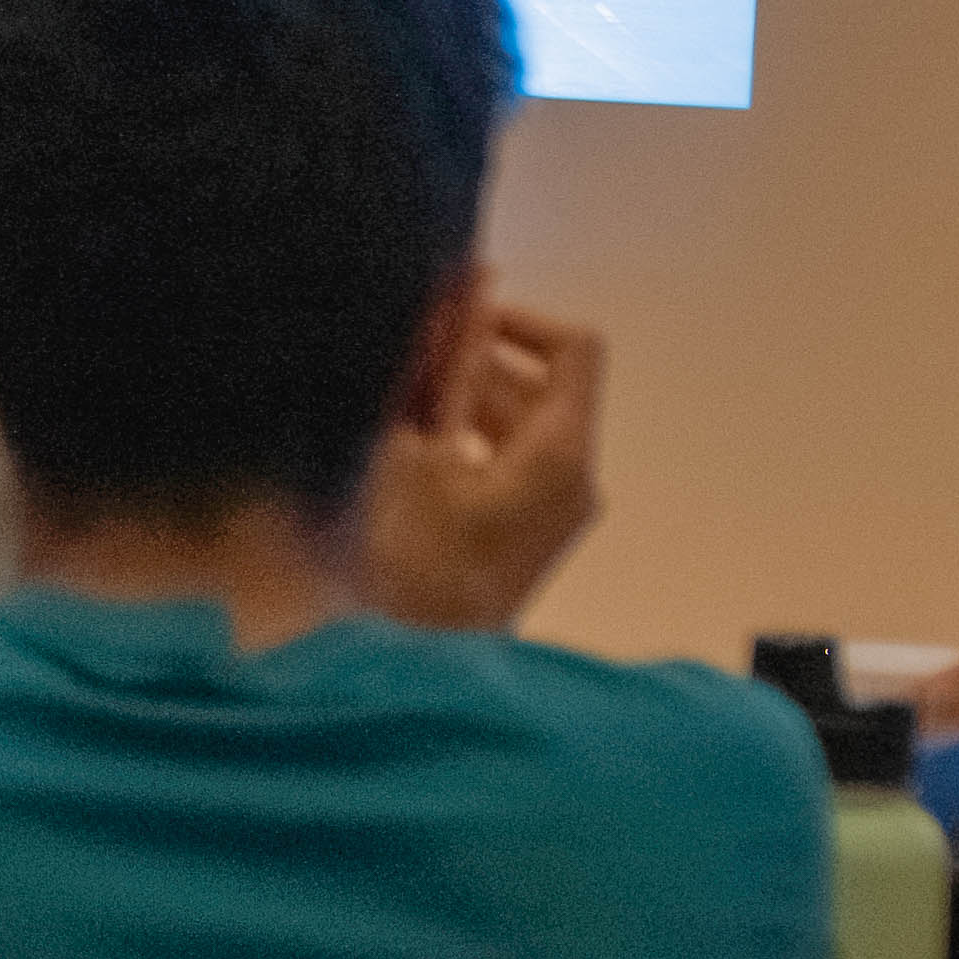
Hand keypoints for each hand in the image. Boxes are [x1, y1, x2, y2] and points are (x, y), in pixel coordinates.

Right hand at [357, 296, 605, 632]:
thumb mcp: (414, 447)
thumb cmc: (413, 573)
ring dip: (451, 401)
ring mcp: (546, 513)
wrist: (404, 666)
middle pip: (537, 384)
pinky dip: (453, 440)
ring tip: (386, 402)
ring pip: (509, 423)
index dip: (513, 318)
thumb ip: (444, 365)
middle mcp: (570, 483)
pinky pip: (496, 461)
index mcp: (562, 457)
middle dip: (469, 361)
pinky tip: (393, 446)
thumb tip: (464, 292)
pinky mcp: (515, 534)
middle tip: (402, 353)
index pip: (572, 347)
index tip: (454, 317)